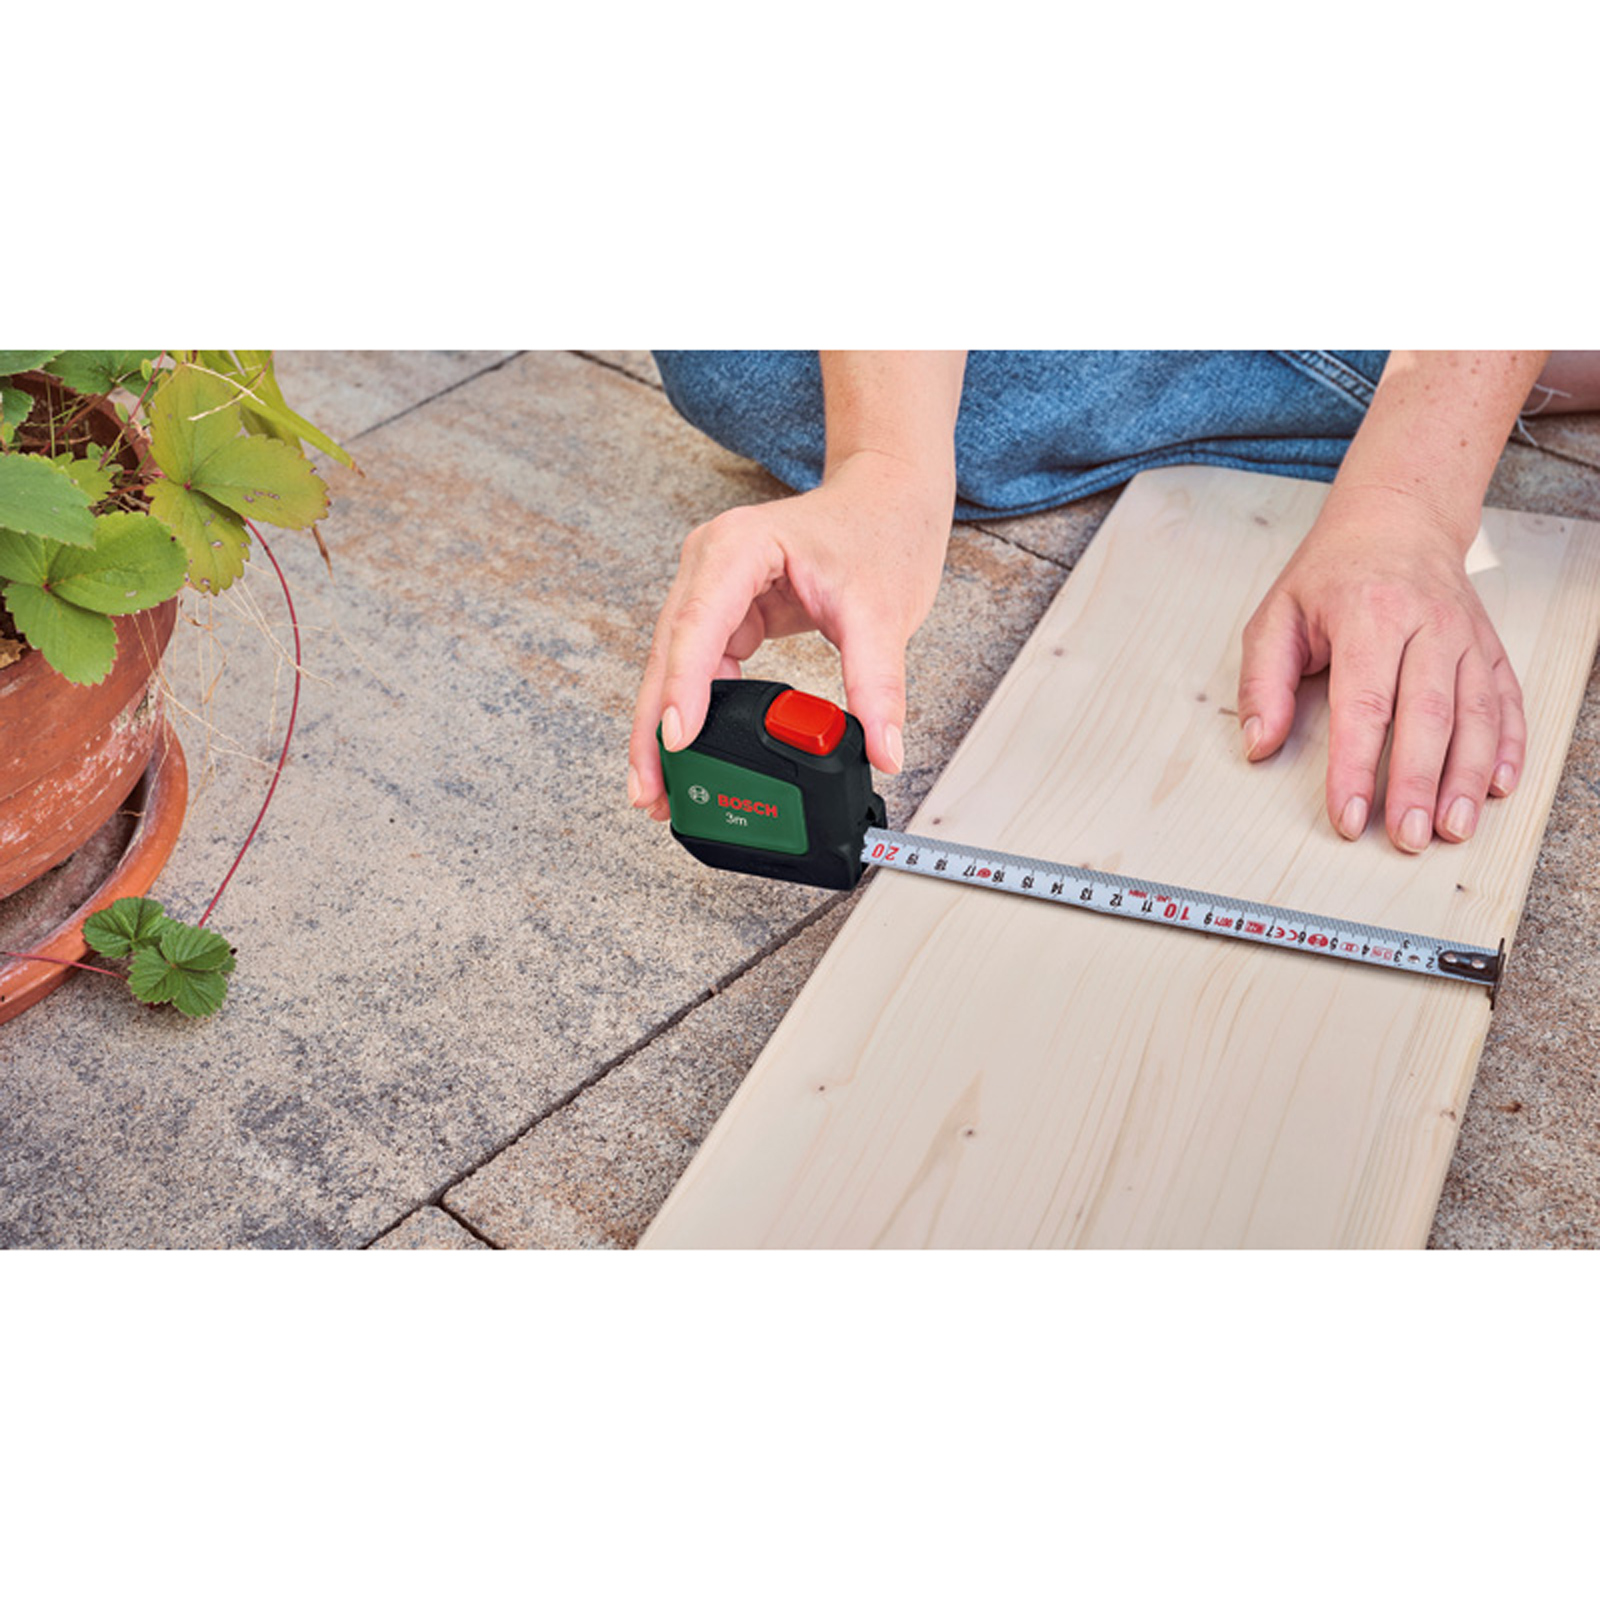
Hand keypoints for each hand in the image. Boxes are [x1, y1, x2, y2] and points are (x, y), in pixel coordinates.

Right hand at [628, 451, 953, 821]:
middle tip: (650, 792)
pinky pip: (698, 669)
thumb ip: (878, 686)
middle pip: (667, 655)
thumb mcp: (883, 613)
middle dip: (654, 726)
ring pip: (673, 668)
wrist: (888, 496)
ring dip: (664, 726)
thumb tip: (882, 751)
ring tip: (660, 790)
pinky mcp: (725, 612)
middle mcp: (710, 564)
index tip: (676, 742)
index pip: (697, 627)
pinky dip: (691, 711)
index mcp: (738, 548)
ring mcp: (712, 588)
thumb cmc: (878, 530)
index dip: (682, 689)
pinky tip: (687, 754)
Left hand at [1236, 486, 1524, 851]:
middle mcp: (1427, 624)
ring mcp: (1465, 636)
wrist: (1397, 519)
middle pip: (1428, 715)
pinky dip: (1508, 746)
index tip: (1349, 816)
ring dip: (1468, 776)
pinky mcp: (1488, 647)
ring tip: (1455, 829)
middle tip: (1409, 838)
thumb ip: (1261, 682)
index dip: (1356, 766)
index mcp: (1369, 615)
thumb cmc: (1331, 574)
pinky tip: (1497, 786)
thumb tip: (1257, 744)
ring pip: (1476, 713)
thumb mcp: (1276, 616)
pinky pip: (1506, 700)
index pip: (1363, 704)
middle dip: (1419, 784)